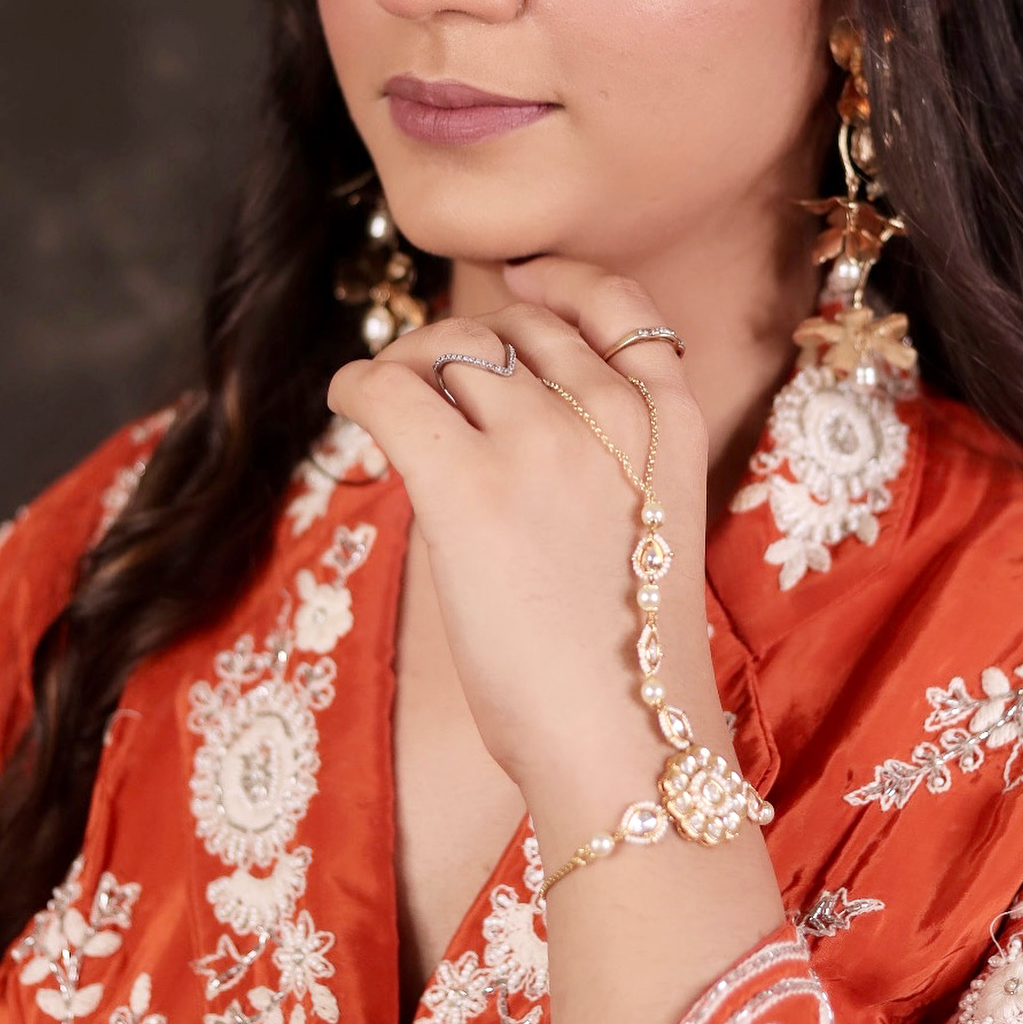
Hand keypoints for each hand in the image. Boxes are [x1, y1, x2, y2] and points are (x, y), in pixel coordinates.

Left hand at [326, 260, 718, 798]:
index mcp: (672, 419)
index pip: (617, 303)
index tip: (518, 282)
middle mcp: (612, 410)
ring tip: (394, 404)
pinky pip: (389, 389)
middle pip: (518, 324)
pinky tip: (350, 405)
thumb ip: (604, 446)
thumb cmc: (629, 656)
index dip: (558, 284)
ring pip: (451, 349)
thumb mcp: (650, 518)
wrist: (626, 741)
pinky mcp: (467, 485)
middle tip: (433, 382)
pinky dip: (358, 384)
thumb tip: (499, 391)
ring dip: (412, 366)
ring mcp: (542, 441)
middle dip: (469, 341)